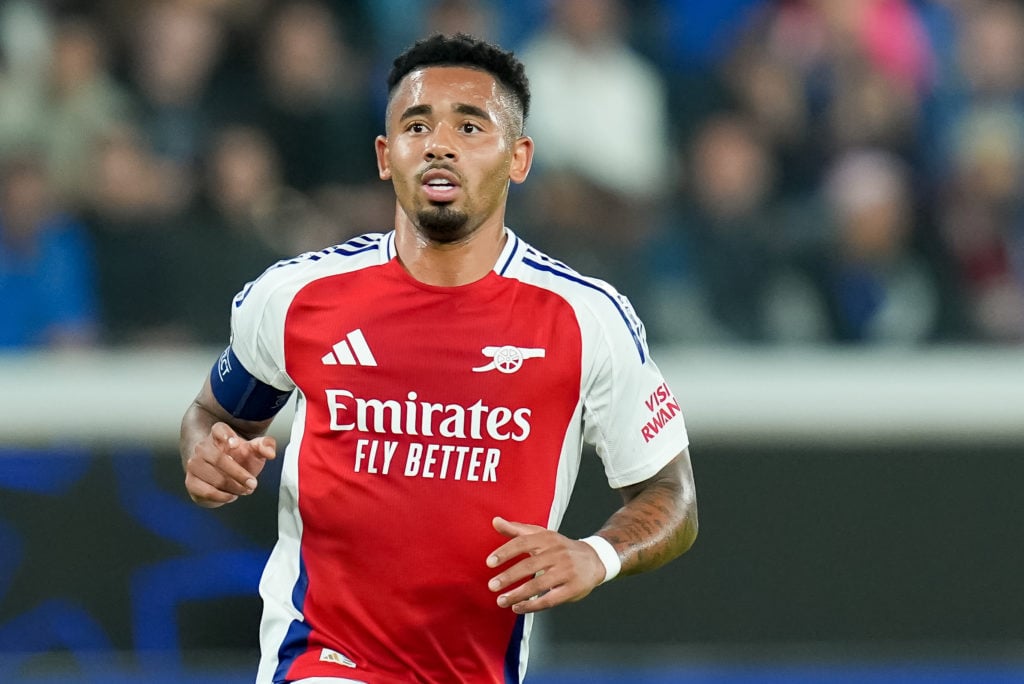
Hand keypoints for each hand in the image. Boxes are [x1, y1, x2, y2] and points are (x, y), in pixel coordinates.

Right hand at [184, 422, 276, 507]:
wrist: (221, 471)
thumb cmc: (238, 457)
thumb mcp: (254, 450)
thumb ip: (265, 446)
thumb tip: (270, 452)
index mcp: (218, 435)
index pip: (218, 429)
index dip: (226, 436)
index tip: (236, 444)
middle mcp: (202, 448)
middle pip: (218, 459)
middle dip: (239, 474)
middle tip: (253, 483)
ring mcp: (194, 465)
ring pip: (213, 478)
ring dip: (232, 487)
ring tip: (244, 490)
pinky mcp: (191, 482)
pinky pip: (205, 492)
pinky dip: (221, 497)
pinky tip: (231, 496)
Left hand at [485, 516, 606, 613]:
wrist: (594, 559)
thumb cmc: (560, 548)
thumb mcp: (541, 535)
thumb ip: (516, 530)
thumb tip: (495, 521)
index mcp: (547, 538)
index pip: (523, 542)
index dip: (505, 552)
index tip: (489, 562)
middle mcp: (557, 553)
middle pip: (530, 565)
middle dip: (508, 576)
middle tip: (492, 585)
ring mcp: (566, 571)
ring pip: (539, 584)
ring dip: (517, 594)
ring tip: (501, 601)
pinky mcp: (572, 588)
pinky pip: (550, 599)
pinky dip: (532, 605)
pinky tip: (518, 608)